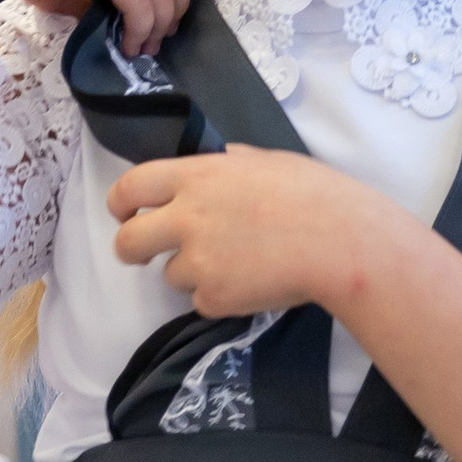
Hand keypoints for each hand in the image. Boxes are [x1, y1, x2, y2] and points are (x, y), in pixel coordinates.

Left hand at [106, 144, 391, 321]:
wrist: (341, 243)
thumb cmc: (316, 194)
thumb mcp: (270, 162)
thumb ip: (235, 164)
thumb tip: (225, 161)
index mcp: (196, 177)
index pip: (131, 186)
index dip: (120, 202)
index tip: (124, 213)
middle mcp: (186, 218)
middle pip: (128, 240)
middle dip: (129, 249)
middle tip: (142, 254)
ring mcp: (198, 260)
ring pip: (171, 275)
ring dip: (194, 273)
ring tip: (240, 263)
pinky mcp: (214, 297)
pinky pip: (202, 301)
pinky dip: (221, 296)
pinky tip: (254, 283)